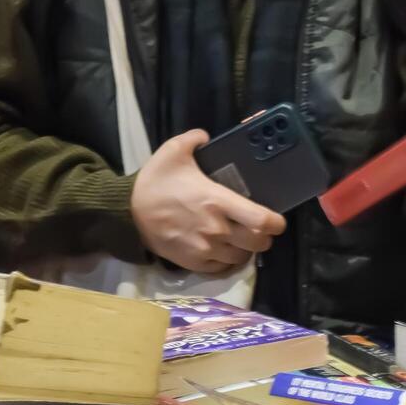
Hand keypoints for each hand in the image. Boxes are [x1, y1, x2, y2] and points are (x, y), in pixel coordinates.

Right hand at [130, 129, 286, 273]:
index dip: (277, 222)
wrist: (127, 212)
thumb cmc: (154, 182)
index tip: (277, 219)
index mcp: (217, 201)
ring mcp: (206, 249)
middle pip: (259, 243)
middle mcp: (217, 229)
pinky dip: (228, 261)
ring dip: (246, 250)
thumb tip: (206, 136)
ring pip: (242, 257)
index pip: (262, 220)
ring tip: (241, 240)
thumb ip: (194, 139)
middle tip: (260, 229)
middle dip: (264, 237)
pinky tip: (224, 251)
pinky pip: (222, 268)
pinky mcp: (194, 263)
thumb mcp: (172, 150)